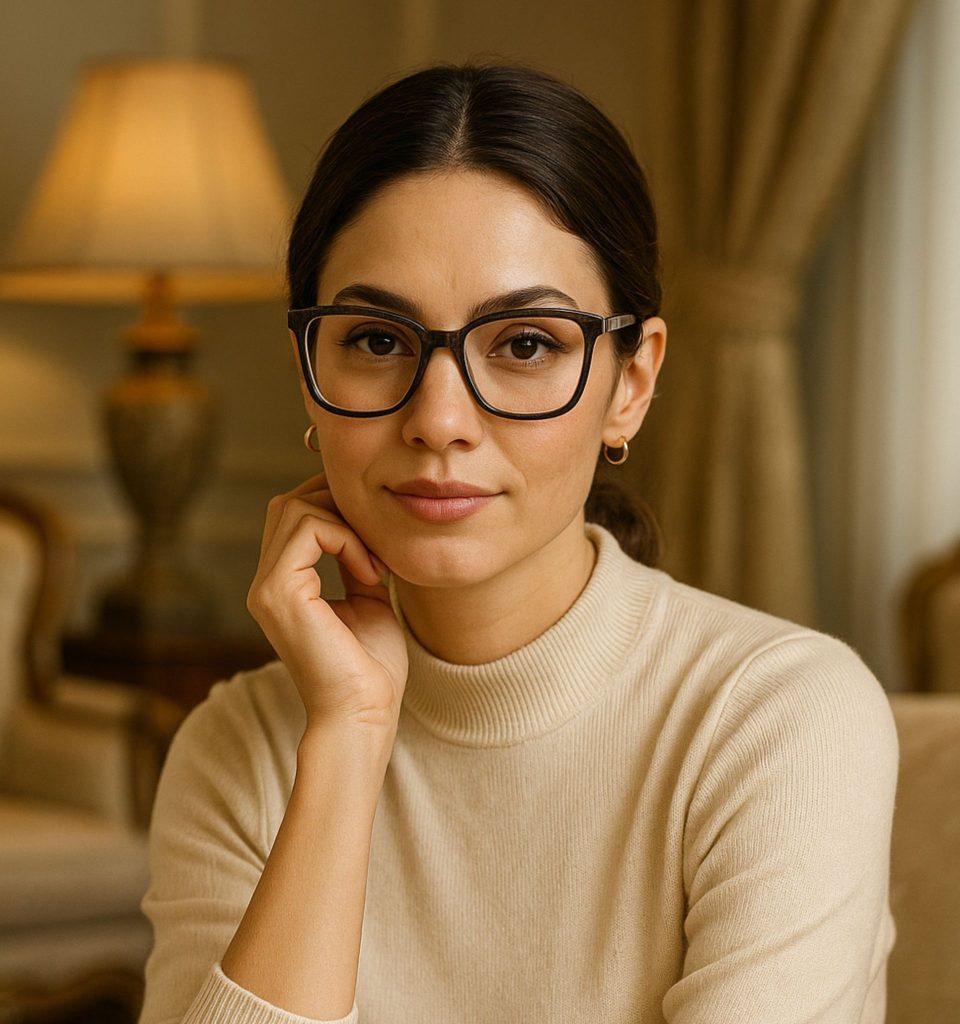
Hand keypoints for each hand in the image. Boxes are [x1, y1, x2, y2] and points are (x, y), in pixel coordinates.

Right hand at [247, 474, 407, 733]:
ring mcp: (266, 587)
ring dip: (346, 523)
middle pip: (288, 503)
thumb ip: (356, 561)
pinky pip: (309, 530)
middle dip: (338, 504)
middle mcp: (266, 583)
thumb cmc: (371, 667)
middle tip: (378, 537)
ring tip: (375, 563)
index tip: (380, 536)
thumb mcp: (367, 599)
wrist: (364, 712)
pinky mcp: (278, 592)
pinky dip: (346, 539)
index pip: (294, 516)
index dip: (337, 507)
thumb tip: (367, 525)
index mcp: (284, 585)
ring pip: (294, 508)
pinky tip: (370, 573)